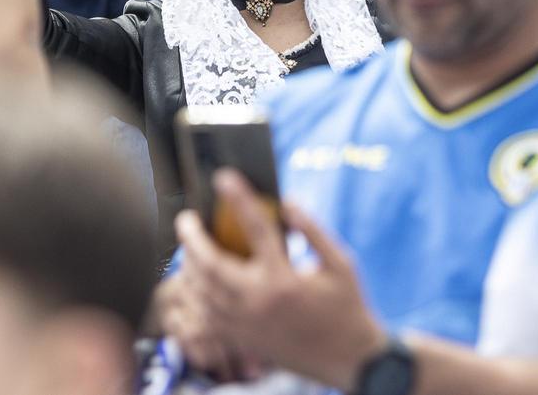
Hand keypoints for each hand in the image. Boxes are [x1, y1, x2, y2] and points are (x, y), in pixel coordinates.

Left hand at [174, 170, 385, 390]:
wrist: (350, 360)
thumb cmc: (347, 307)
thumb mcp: (340, 263)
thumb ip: (313, 231)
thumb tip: (287, 201)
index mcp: (284, 279)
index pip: (256, 229)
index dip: (238, 199)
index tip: (223, 177)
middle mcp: (259, 301)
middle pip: (210, 264)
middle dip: (191, 238)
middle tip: (186, 218)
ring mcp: (246, 324)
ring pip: (201, 292)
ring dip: (189, 266)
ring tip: (189, 247)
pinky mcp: (241, 340)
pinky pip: (205, 317)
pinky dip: (195, 296)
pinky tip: (195, 280)